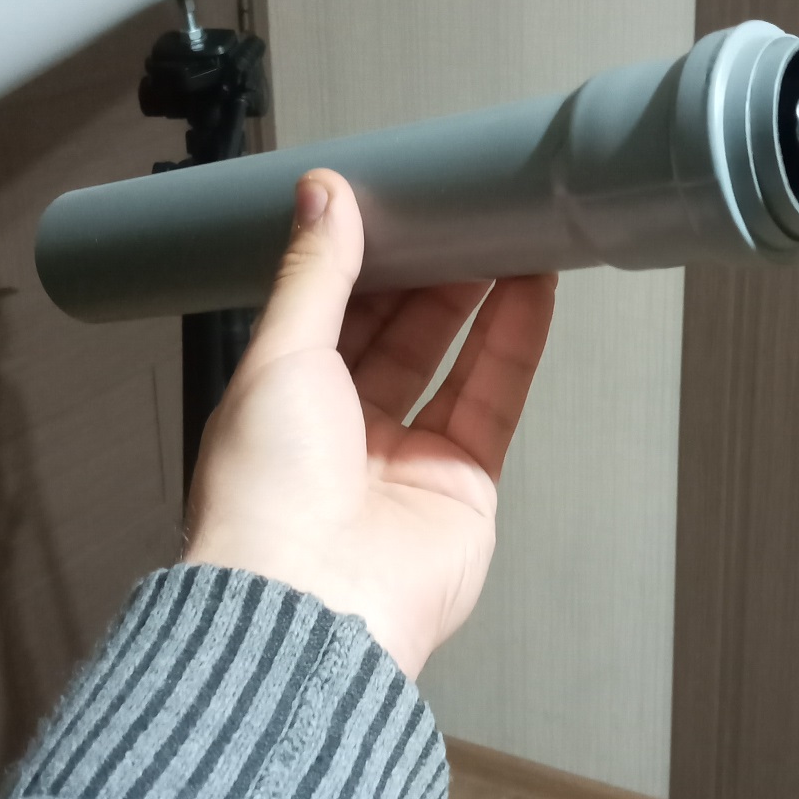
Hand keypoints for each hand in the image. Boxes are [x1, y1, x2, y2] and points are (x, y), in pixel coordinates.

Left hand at [184, 168, 555, 678]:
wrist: (312, 602)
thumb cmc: (267, 497)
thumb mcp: (279, 355)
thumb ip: (313, 275)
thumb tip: (322, 197)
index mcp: (280, 404)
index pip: (330, 315)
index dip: (365, 260)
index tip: (396, 205)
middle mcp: (341, 435)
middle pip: (397, 335)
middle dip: (429, 273)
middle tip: (462, 211)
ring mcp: (405, 463)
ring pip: (451, 361)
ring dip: (480, 298)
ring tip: (508, 233)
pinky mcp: (463, 487)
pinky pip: (494, 401)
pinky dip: (515, 342)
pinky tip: (531, 288)